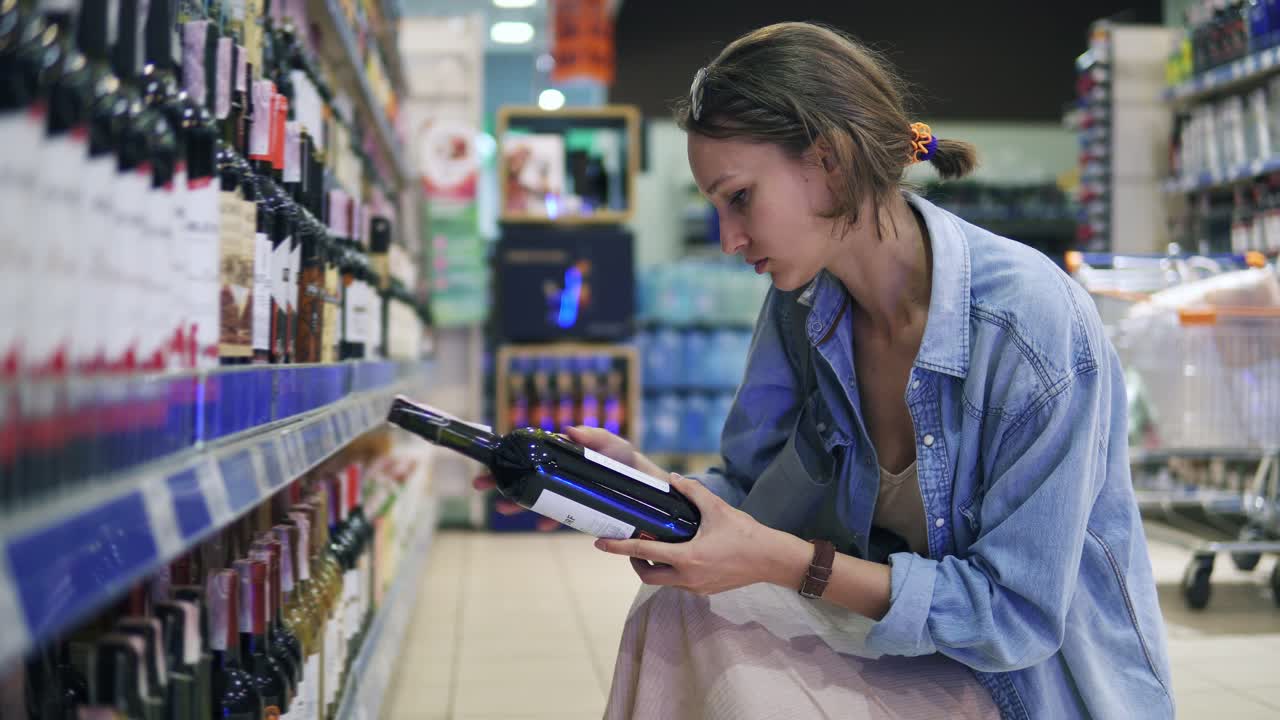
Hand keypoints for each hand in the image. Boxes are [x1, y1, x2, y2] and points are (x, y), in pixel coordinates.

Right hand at [470, 425, 662, 531]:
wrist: (649, 489)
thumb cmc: (628, 461)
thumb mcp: (614, 445)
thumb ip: (595, 436)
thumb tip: (569, 430)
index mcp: (563, 455)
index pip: (529, 454)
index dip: (507, 457)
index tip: (489, 462)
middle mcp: (560, 474)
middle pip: (524, 476)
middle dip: (501, 481)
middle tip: (479, 486)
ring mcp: (566, 493)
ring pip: (534, 497)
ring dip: (517, 502)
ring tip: (502, 509)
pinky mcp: (577, 511)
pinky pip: (557, 516)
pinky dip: (549, 521)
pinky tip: (541, 525)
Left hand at [593, 473, 796, 594]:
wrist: (771, 559)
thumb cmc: (745, 533)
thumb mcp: (717, 508)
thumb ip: (692, 492)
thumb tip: (674, 479)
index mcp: (687, 557)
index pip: (643, 552)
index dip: (618, 547)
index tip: (599, 544)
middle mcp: (687, 577)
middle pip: (647, 575)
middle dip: (633, 561)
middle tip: (631, 545)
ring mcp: (696, 587)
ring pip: (663, 581)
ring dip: (654, 566)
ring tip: (654, 546)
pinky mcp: (705, 591)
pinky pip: (679, 583)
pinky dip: (671, 571)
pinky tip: (679, 554)